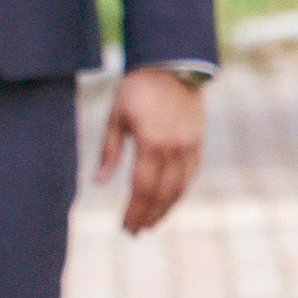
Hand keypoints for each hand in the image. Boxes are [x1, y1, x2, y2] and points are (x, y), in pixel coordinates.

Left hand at [97, 64, 205, 234]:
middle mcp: (175, 149)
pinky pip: (190, 176)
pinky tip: (168, 201)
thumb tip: (98, 183)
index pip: (142, 188)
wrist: (174, 65)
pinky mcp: (198, 143)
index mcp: (152, 143)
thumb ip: (109, 151)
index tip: (126, 227)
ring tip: (151, 223)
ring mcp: (190, 147)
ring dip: (165, 209)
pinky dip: (179, 193)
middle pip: (162, 194)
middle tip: (136, 232)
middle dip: (149, 216)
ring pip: (180, 189)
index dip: (134, 211)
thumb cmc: (138, 88)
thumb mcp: (116, 116)